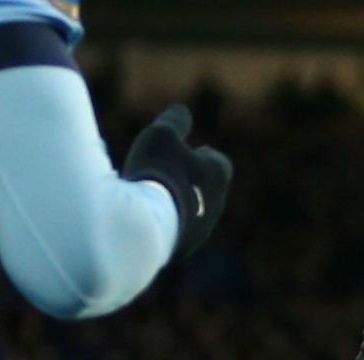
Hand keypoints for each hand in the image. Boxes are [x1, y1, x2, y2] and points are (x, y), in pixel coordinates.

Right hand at [121, 105, 233, 259]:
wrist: (147, 224)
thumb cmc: (159, 172)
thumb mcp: (163, 135)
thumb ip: (174, 121)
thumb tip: (182, 112)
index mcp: (218, 175)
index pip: (219, 163)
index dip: (204, 157)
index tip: (192, 152)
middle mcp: (215, 206)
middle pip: (206, 190)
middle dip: (190, 182)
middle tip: (169, 174)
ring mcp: (198, 232)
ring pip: (191, 214)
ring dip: (177, 205)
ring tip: (151, 198)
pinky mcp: (179, 251)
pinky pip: (174, 233)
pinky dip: (164, 224)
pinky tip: (143, 218)